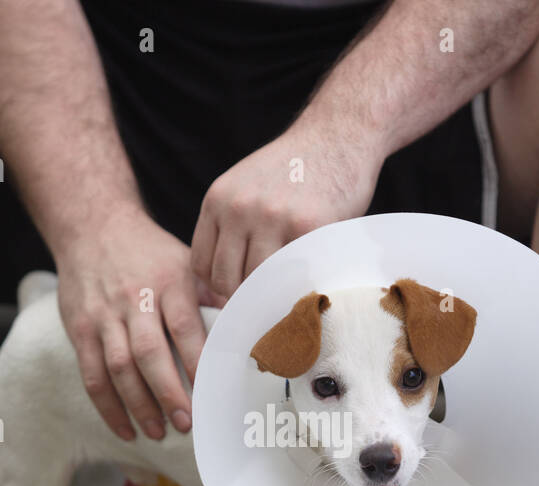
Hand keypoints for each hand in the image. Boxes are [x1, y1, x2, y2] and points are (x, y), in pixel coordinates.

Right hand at [57, 206, 211, 440]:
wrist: (94, 226)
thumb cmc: (150, 253)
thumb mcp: (186, 262)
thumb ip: (213, 295)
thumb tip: (250, 327)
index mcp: (168, 282)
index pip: (185, 327)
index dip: (198, 361)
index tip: (212, 392)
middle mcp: (134, 299)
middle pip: (149, 353)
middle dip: (168, 393)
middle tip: (186, 424)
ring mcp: (103, 316)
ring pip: (119, 368)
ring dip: (139, 406)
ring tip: (159, 432)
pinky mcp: (80, 329)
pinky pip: (92, 374)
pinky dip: (108, 407)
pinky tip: (126, 428)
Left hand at [190, 120, 383, 298]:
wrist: (337, 135)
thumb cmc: (293, 169)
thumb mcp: (244, 186)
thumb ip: (229, 225)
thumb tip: (220, 285)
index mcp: (218, 200)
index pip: (200, 265)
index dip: (217, 286)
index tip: (238, 290)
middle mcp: (239, 209)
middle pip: (224, 280)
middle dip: (242, 296)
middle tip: (264, 298)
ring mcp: (273, 218)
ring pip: (257, 283)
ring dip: (271, 292)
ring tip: (286, 288)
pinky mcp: (308, 227)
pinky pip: (294, 273)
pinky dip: (299, 282)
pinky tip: (308, 275)